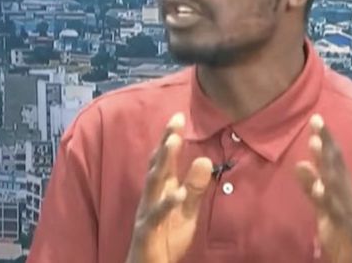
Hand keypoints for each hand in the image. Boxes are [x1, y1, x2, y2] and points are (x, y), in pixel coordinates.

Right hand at [126, 113, 212, 262]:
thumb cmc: (166, 237)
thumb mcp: (187, 210)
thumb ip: (195, 187)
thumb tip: (204, 159)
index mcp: (161, 190)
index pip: (165, 160)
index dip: (170, 137)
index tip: (178, 115)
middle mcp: (151, 197)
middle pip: (158, 165)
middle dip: (166, 142)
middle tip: (175, 122)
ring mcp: (147, 213)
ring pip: (153, 183)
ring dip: (163, 161)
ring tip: (172, 142)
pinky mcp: (147, 231)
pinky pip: (156, 215)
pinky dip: (166, 203)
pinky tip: (176, 193)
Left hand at [295, 114, 351, 262]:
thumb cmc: (344, 238)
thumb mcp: (324, 211)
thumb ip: (313, 188)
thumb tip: (300, 164)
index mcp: (345, 191)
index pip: (334, 161)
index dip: (326, 139)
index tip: (315, 118)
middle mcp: (350, 197)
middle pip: (337, 166)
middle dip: (326, 142)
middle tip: (315, 120)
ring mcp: (350, 212)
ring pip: (336, 184)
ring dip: (325, 163)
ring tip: (313, 143)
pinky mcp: (348, 230)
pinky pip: (336, 213)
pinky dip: (327, 199)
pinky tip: (319, 187)